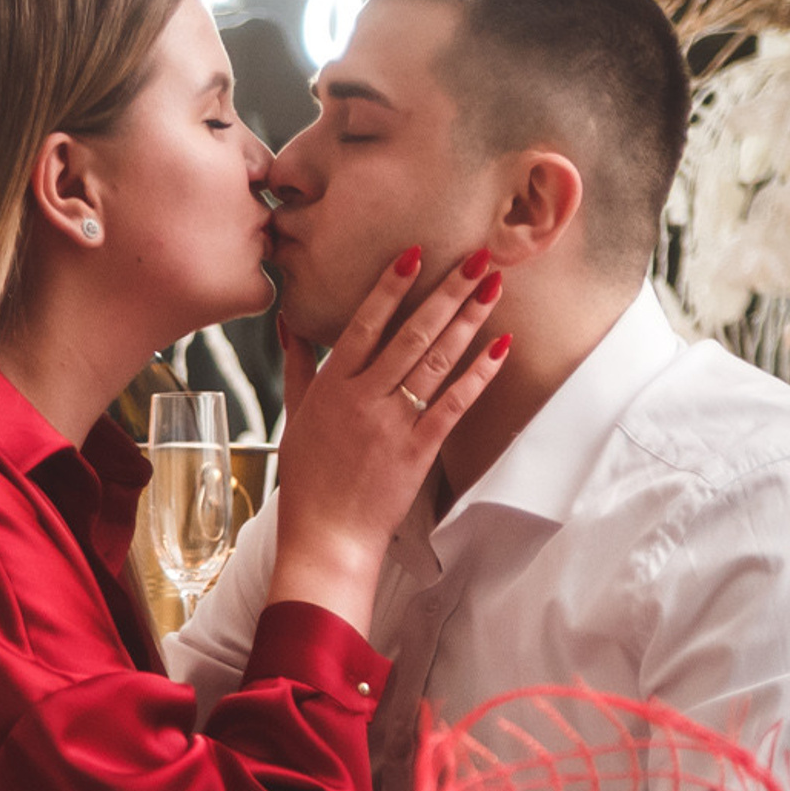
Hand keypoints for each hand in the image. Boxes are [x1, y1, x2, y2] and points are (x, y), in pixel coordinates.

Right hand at [265, 245, 508, 632]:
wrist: (327, 537)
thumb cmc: (307, 479)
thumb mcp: (295, 415)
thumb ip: (298, 364)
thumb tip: (289, 320)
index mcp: (332, 387)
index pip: (363, 324)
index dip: (390, 287)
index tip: (415, 253)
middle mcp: (364, 399)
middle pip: (411, 335)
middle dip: (447, 292)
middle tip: (477, 256)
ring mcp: (393, 425)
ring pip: (435, 362)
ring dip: (468, 321)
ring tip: (492, 287)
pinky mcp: (419, 452)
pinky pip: (454, 405)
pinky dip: (478, 375)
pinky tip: (499, 347)